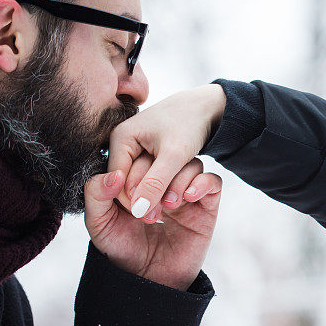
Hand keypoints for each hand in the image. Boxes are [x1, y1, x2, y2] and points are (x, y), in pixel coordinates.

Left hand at [83, 159, 221, 290]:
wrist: (150, 280)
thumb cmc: (123, 251)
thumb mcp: (100, 224)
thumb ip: (96, 196)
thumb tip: (113, 174)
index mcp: (139, 179)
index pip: (141, 153)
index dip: (133, 167)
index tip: (126, 195)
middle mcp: (164, 181)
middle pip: (168, 155)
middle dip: (156, 177)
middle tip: (145, 206)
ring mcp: (186, 193)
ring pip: (192, 164)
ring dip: (179, 180)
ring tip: (168, 206)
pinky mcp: (206, 206)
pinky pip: (213, 181)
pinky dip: (202, 184)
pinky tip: (187, 199)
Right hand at [107, 84, 225, 219]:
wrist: (206, 108)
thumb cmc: (189, 124)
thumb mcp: (174, 156)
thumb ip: (155, 183)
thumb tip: (137, 210)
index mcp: (120, 138)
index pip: (118, 181)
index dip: (135, 201)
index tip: (154, 216)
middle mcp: (123, 142)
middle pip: (128, 182)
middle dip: (148, 197)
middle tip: (165, 215)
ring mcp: (134, 148)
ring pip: (141, 181)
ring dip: (159, 192)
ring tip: (176, 201)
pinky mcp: (146, 153)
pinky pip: (150, 176)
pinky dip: (163, 184)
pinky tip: (175, 189)